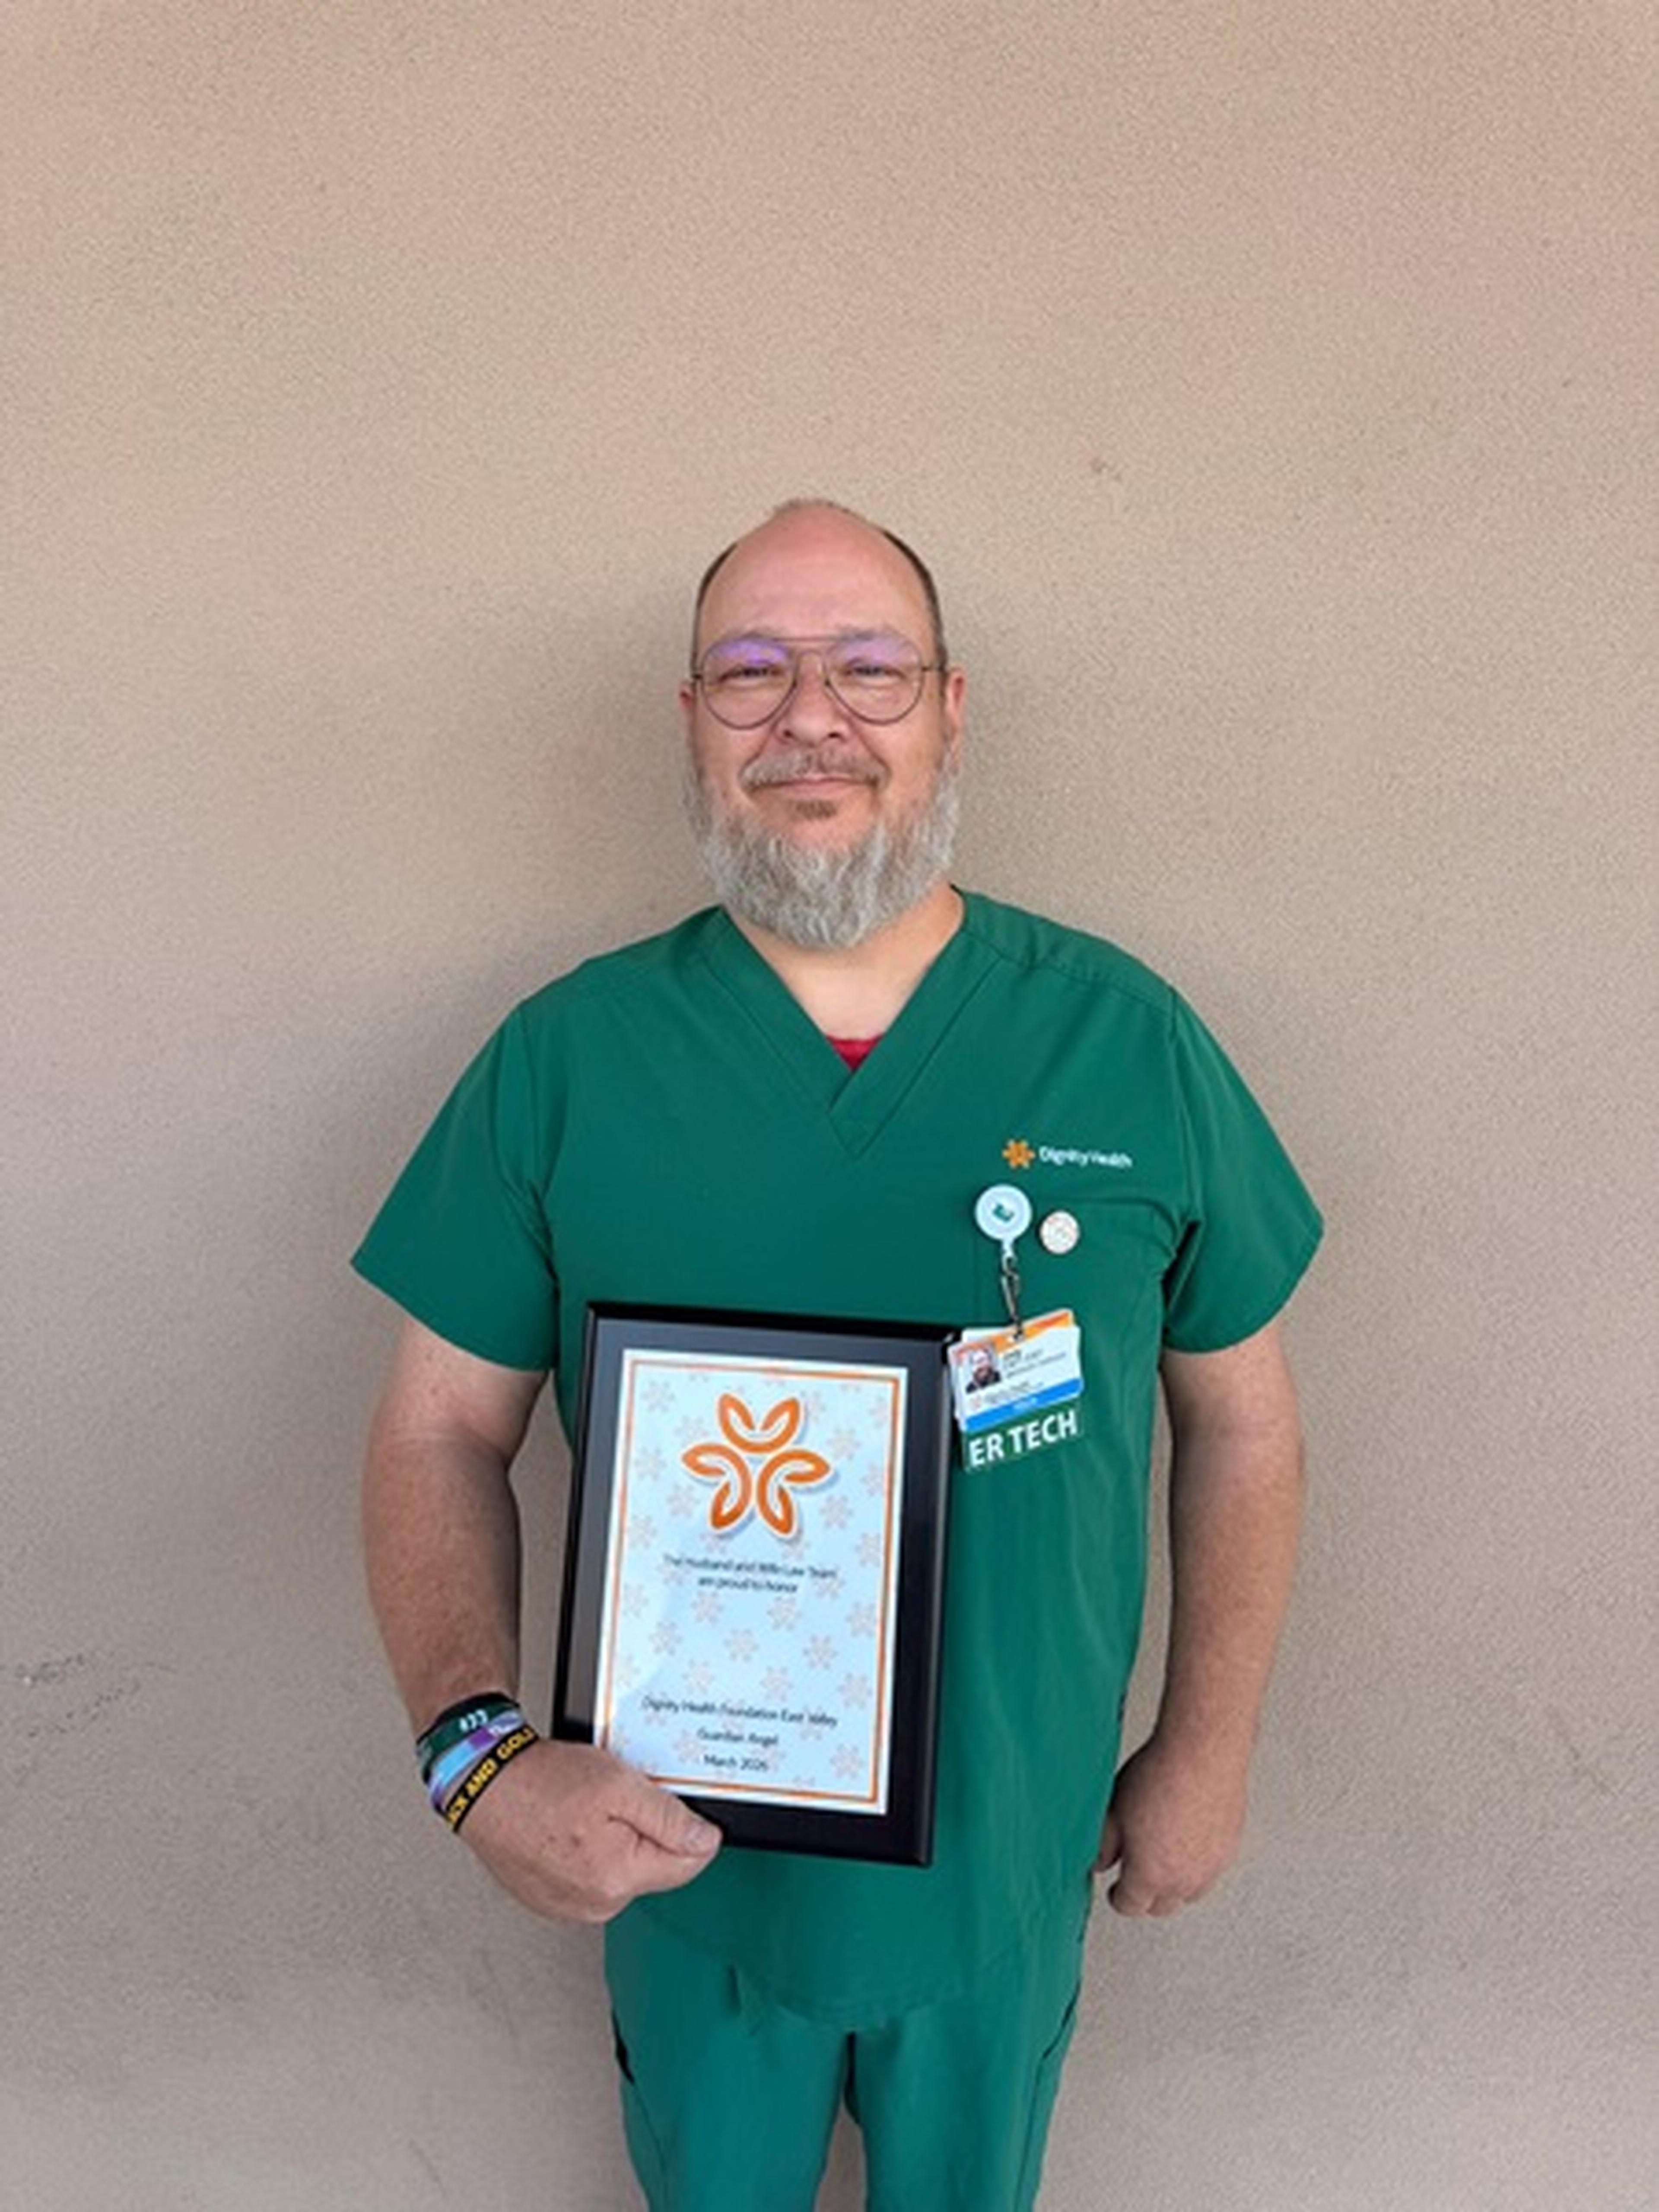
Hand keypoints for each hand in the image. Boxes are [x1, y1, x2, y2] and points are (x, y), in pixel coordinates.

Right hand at [459, 1738, 721, 1922]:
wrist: (483, 1786)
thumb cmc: (541, 1783)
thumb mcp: (619, 1784)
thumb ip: (669, 1818)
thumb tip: (705, 1841)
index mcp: (617, 1878)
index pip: (689, 1864)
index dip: (691, 1828)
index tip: (670, 1803)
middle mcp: (595, 1905)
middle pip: (656, 1868)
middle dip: (648, 1833)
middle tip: (617, 1799)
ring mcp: (570, 1907)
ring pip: (623, 1872)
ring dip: (618, 1842)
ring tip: (587, 1810)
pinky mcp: (551, 1901)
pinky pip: (591, 1877)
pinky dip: (590, 1851)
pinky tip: (570, 1825)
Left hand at [1095, 1735, 1248, 1918]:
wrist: (1203, 1752)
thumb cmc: (1159, 1774)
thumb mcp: (1113, 1810)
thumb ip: (1104, 1845)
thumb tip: (1099, 1862)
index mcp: (1150, 1875)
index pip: (1131, 1907)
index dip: (1119, 1898)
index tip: (1117, 1891)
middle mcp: (1185, 1879)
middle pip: (1163, 1906)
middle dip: (1147, 1896)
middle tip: (1137, 1876)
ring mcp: (1212, 1866)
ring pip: (1190, 1891)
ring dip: (1175, 1883)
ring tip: (1163, 1858)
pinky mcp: (1231, 1848)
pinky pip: (1211, 1869)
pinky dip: (1198, 1864)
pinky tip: (1188, 1841)